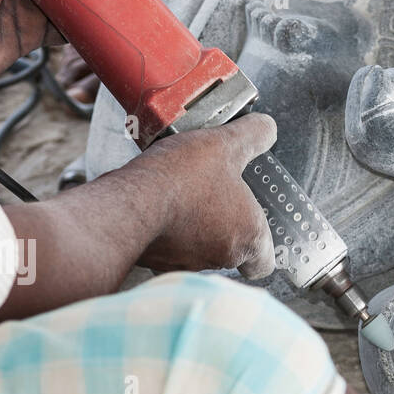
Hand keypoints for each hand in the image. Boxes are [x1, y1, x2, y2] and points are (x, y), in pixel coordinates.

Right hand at [128, 113, 278, 278]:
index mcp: (247, 237)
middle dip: (223, 224)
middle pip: (230, 250)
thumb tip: (266, 129)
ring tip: (184, 194)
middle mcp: (219, 258)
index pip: (264, 261)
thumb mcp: (226, 144)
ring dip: (193, 227)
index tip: (252, 227)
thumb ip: (255, 135)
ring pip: (196, 249)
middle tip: (214, 196)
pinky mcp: (153, 262)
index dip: (261, 247)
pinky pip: (166, 249)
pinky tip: (158, 206)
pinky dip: (164, 231)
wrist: (126, 205)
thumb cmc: (182, 180)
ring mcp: (184, 264)